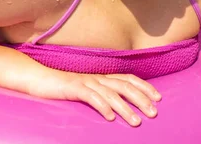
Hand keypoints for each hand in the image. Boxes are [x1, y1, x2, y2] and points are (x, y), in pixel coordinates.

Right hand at [29, 71, 160, 126]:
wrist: (41, 79)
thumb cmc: (65, 89)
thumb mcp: (88, 90)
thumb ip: (103, 94)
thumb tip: (118, 107)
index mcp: (103, 77)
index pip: (129, 79)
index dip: (145, 87)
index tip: (159, 98)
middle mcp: (98, 78)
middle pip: (125, 87)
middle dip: (141, 99)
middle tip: (154, 113)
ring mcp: (86, 82)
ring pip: (111, 94)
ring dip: (125, 108)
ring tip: (136, 121)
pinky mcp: (74, 88)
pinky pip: (91, 97)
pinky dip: (102, 106)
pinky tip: (110, 118)